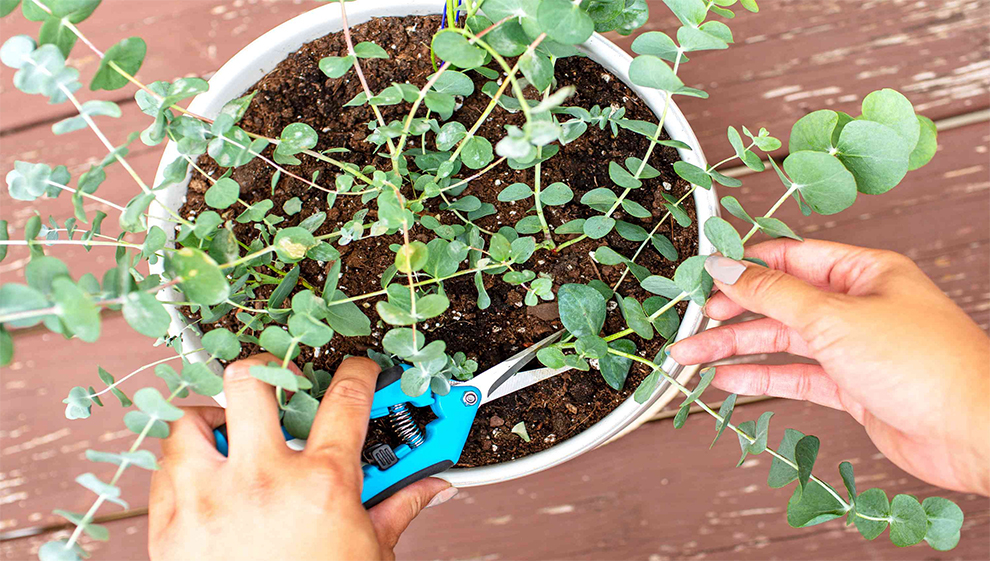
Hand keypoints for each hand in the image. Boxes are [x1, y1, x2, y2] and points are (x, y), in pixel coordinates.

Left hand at [148, 354, 455, 560]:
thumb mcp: (371, 551)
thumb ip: (398, 506)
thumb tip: (432, 486)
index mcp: (320, 483)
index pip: (345, 399)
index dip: (358, 372)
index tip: (357, 369)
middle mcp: (261, 480)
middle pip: (252, 382)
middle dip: (268, 371)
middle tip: (278, 385)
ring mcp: (209, 500)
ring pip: (190, 422)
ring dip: (211, 420)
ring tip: (230, 433)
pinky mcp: (170, 529)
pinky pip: (163, 471)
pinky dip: (182, 465)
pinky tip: (205, 477)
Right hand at [669, 239, 989, 495]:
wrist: (974, 431)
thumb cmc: (924, 363)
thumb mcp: (834, 316)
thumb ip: (773, 293)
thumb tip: (727, 266)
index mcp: (862, 271)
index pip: (788, 258)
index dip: (743, 266)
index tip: (702, 275)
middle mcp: (857, 305)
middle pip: (778, 302)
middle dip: (729, 313)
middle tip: (690, 323)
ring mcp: (854, 348)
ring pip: (781, 341)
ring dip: (735, 348)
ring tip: (691, 356)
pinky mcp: (852, 387)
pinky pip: (795, 376)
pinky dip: (760, 377)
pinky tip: (727, 379)